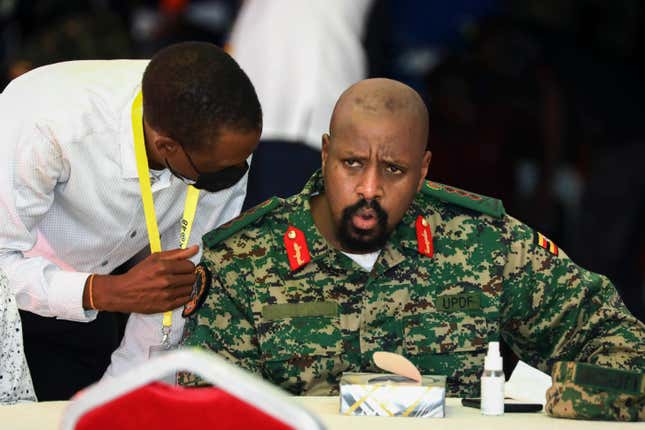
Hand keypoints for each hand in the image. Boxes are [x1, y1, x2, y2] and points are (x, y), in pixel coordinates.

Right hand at [84, 245, 198, 312]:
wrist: (123, 293)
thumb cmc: (139, 274)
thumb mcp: (155, 258)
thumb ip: (176, 253)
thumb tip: (195, 248)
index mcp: (163, 267)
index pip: (190, 266)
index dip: (187, 266)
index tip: (181, 267)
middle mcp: (167, 281)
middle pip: (192, 277)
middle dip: (187, 275)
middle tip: (179, 276)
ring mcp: (167, 295)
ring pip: (191, 289)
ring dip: (186, 286)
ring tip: (176, 284)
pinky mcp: (167, 306)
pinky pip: (186, 300)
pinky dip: (183, 295)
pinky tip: (175, 292)